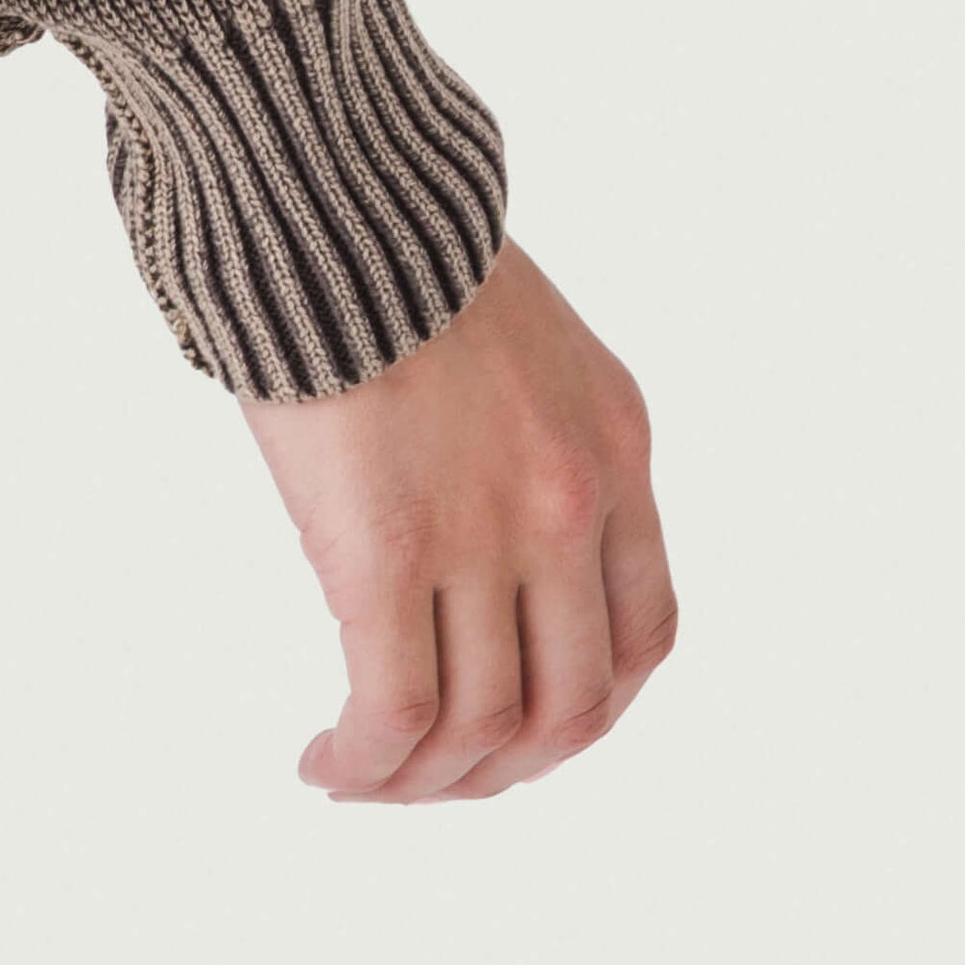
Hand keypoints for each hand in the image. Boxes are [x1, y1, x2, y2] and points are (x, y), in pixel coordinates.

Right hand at [241, 238, 673, 803]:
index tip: (518, 728)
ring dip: (426, 780)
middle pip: (570, 705)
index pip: (642, 636)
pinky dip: (365, 761)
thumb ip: (531, 441)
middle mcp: (572, 505)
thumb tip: (475, 543)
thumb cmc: (389, 243)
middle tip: (435, 777)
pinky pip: (393, 706)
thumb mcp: (524, 344)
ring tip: (363, 777)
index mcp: (616, 447)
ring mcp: (486, 533)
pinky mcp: (387, 551)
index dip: (584, 709)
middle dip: (504, 766)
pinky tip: (325, 763)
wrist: (322, 184)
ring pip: (484, 725)